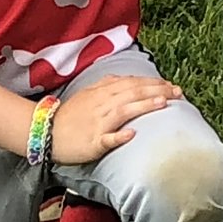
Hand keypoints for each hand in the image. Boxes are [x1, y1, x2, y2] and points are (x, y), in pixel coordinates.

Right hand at [49, 74, 186, 165]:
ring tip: (163, 103)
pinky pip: (106, 139)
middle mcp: (102, 105)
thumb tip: (129, 79)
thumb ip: (109, 85)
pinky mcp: (92, 142)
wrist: (44, 132)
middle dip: (157, 91)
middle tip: (178, 93)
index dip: (154, 83)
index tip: (173, 85)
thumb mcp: (89, 93)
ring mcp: (97, 123)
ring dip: (143, 106)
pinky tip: (132, 135)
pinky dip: (119, 137)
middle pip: (133, 93)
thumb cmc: (70, 114)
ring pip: (123, 111)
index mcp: (103, 92)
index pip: (133, 83)